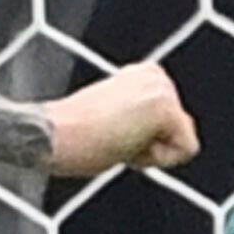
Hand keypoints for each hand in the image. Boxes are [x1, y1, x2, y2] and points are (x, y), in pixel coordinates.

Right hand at [39, 64, 199, 182]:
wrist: (49, 134)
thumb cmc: (70, 137)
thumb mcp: (113, 121)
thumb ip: (138, 122)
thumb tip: (159, 139)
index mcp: (143, 74)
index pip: (170, 125)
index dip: (140, 142)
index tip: (107, 132)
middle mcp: (157, 75)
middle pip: (180, 133)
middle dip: (148, 147)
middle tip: (109, 137)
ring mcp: (162, 89)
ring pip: (182, 143)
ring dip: (149, 153)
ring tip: (114, 138)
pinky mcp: (165, 107)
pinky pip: (184, 150)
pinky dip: (156, 159)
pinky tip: (124, 142)